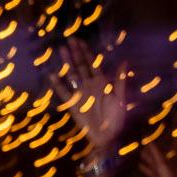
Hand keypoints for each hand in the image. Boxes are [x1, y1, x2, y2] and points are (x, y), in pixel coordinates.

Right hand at [51, 40, 126, 160]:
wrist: (108, 136)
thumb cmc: (116, 118)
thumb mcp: (121, 98)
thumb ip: (120, 79)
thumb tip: (125, 61)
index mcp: (101, 83)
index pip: (92, 63)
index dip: (86, 52)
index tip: (80, 41)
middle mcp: (89, 86)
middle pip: (81, 66)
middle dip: (75, 53)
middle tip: (69, 40)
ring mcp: (81, 95)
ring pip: (72, 75)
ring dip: (67, 63)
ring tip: (61, 51)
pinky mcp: (74, 105)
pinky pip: (64, 93)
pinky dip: (58, 85)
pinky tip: (52, 76)